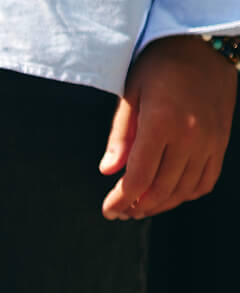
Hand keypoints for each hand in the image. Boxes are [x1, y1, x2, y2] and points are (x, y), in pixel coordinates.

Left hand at [100, 34, 236, 219]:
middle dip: (137, 207)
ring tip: (141, 206)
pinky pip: (206, 181)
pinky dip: (187, 194)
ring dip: (160, 205)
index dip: (120, 201)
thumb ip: (120, 136)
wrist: (203, 45)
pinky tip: (169, 194)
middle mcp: (189, 136)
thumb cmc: (159, 67)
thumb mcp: (130, 95)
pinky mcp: (221, 140)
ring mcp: (209, 140)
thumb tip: (107, 172)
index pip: (138, 179)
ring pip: (183, 190)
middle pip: (160, 190)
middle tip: (123, 210)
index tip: (108, 210)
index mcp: (161, 124)